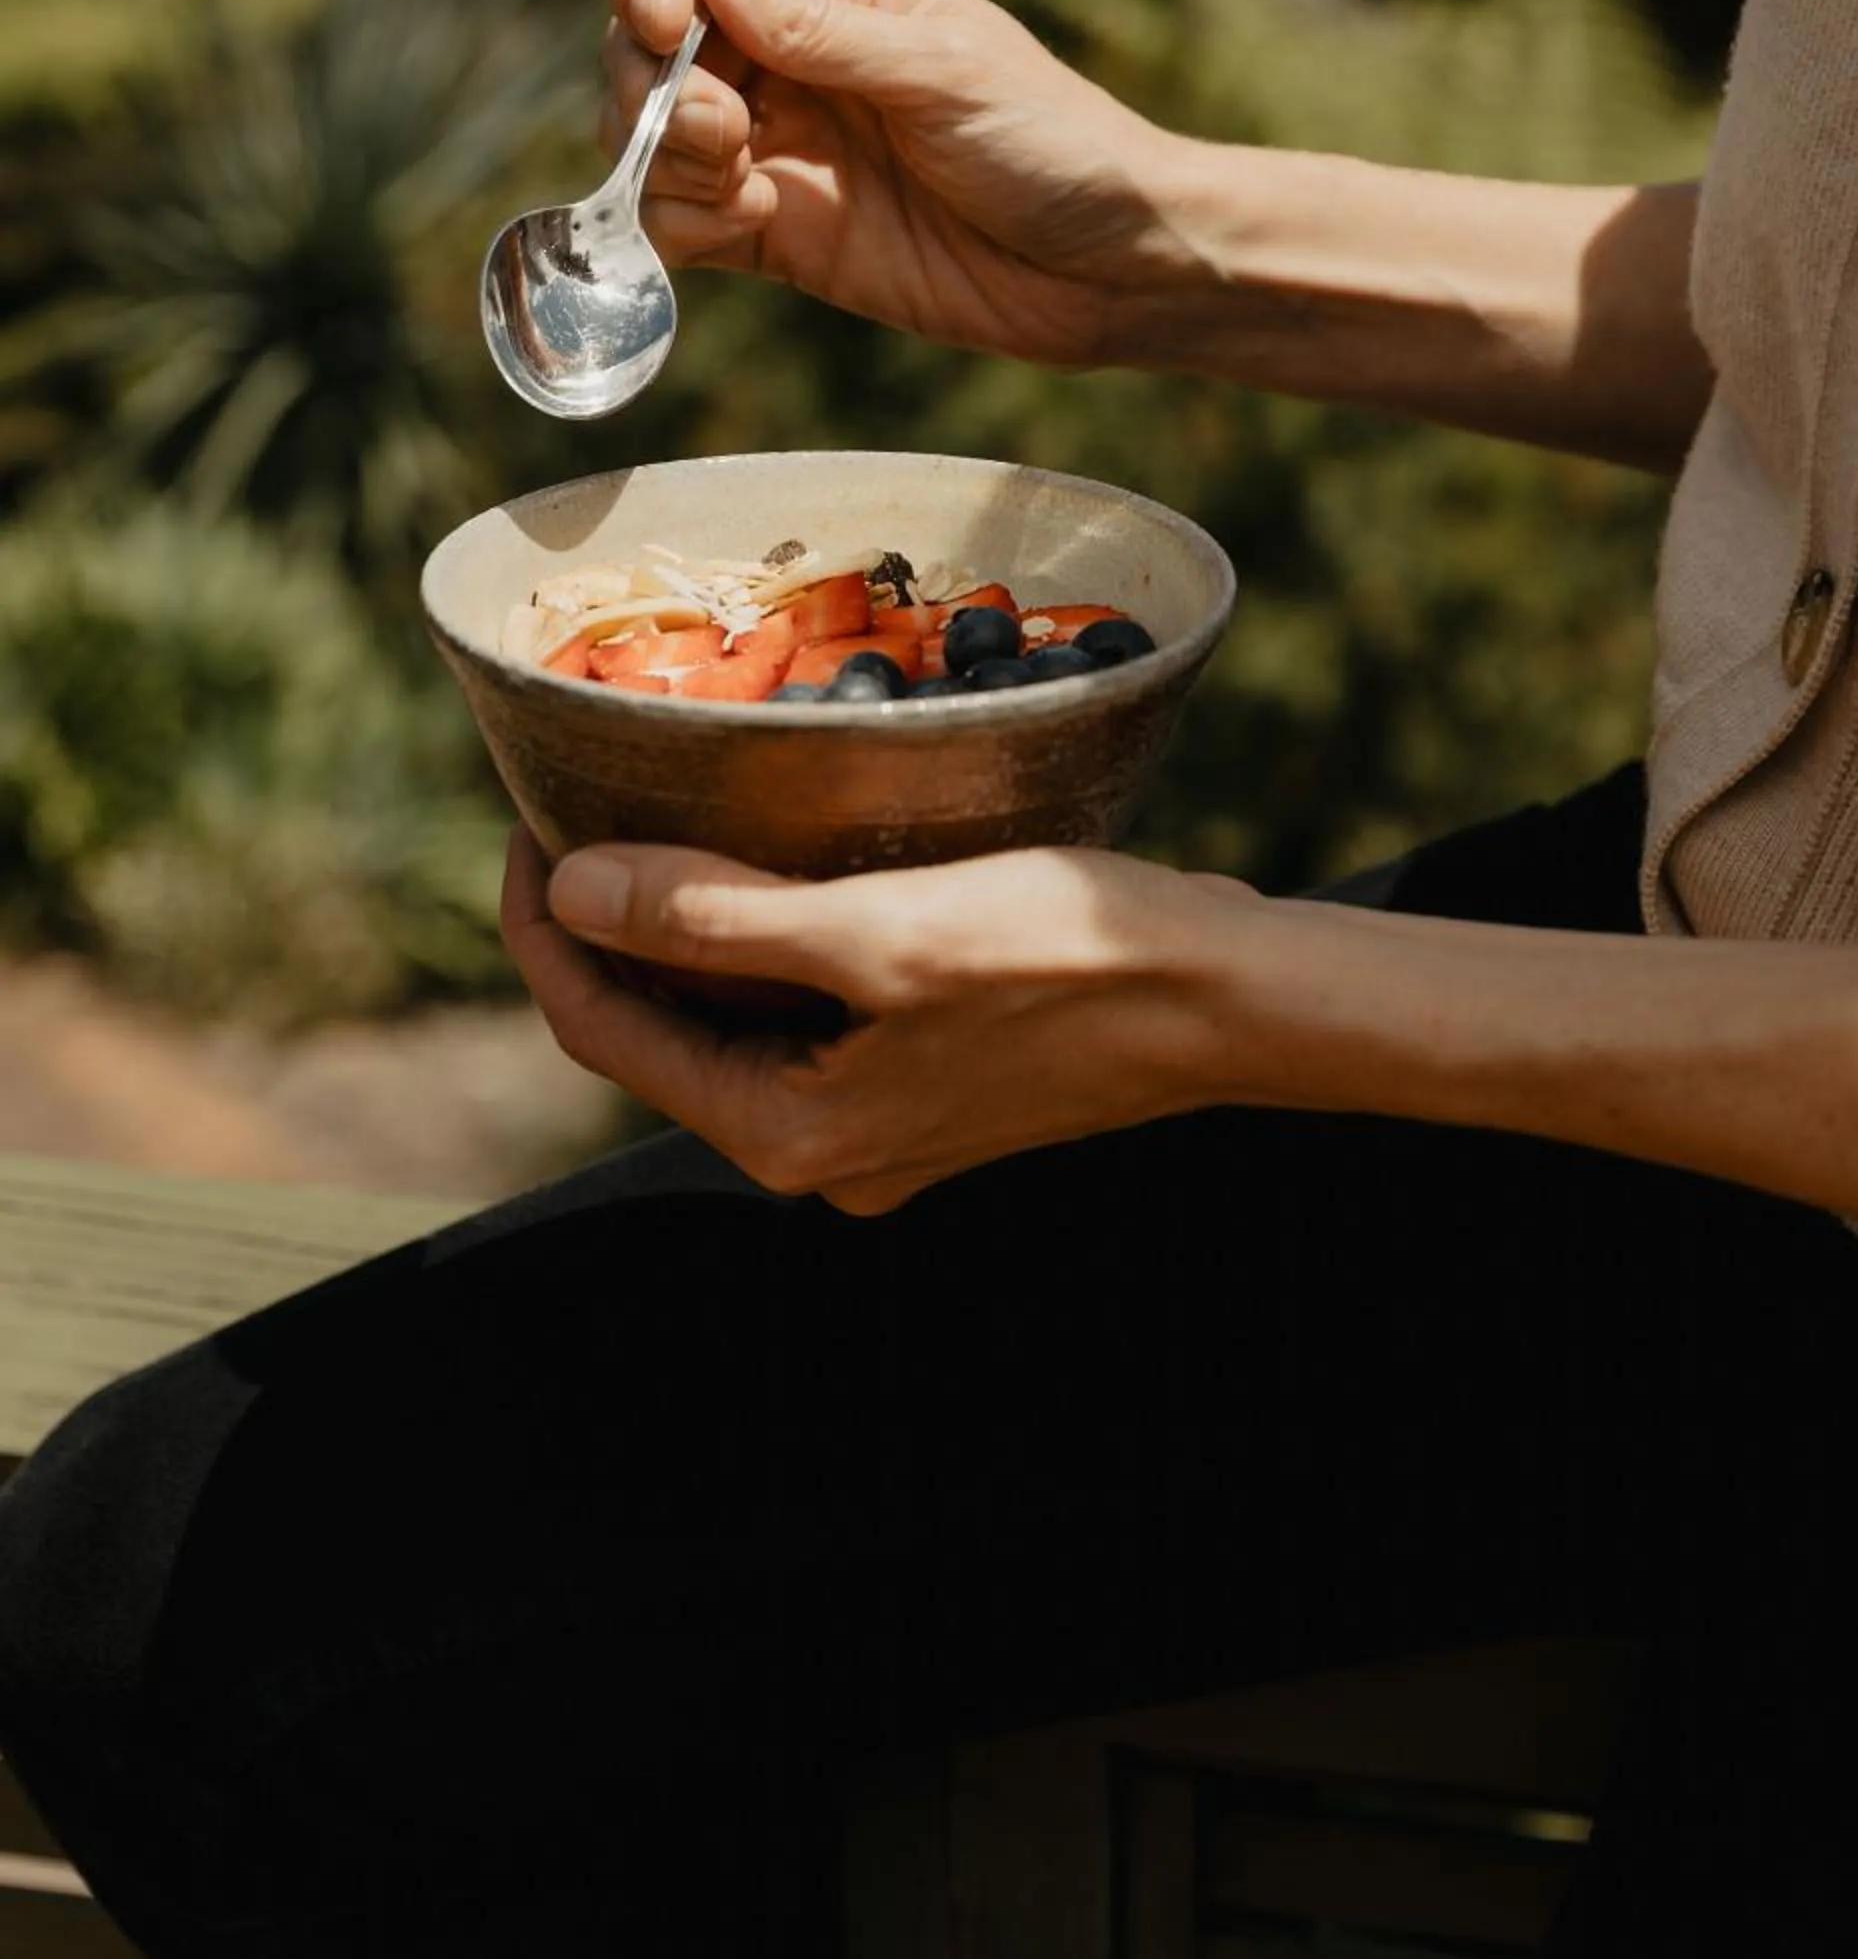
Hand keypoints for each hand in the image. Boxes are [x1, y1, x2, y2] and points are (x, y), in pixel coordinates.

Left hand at [501, 829, 1250, 1216]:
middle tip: (580, 808)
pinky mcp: (929, 1076)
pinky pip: (810, 1012)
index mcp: (791, 1135)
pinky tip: (776, 865)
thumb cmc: (1065, 958)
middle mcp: (824, 1150)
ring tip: (661, 821)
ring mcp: (879, 1120)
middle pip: (663, 1032)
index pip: (607, 1031)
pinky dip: (772, 941)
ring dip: (689, 930)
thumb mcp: (876, 930)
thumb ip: (712, 922)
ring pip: (737, 1019)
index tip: (527, 823)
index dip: (547, 926)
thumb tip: (572, 896)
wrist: (1228, 999)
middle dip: (610, 925)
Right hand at [602, 0, 1201, 369]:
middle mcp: (785, 59)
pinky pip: (677, 219)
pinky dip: (681, 222)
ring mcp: (776, 147)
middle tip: (726, 132)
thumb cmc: (1050, 141)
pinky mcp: (774, 232)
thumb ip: (817, 29)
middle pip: (647, 46)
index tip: (661, 25)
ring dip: (662, 155)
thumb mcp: (940, 72)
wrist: (1104, 271)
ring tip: (745, 182)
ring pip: (647, 135)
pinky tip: (753, 225)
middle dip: (650, 84)